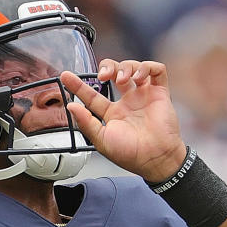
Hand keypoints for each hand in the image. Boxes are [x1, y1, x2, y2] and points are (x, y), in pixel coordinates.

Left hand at [61, 59, 187, 181]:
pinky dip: (147, 67)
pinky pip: (157, 71)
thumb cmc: (131, 154)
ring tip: (121, 78)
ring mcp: (143, 96)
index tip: (66, 76)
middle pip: (114, 73)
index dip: (78, 85)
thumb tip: (72, 107)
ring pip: (134, 68)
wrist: (155, 159)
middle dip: (108, 66)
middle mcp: (127, 102)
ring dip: (126, 66)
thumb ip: (86, 123)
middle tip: (103, 75)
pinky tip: (139, 77)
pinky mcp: (160, 93)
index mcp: (111, 113)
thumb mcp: (101, 140)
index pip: (92, 94)